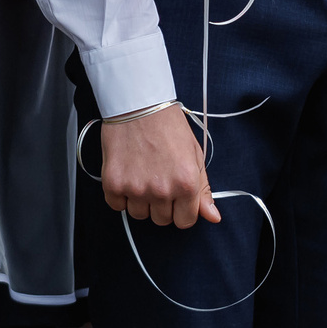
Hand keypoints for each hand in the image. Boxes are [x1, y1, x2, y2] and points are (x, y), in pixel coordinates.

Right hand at [100, 108, 219, 226]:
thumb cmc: (168, 126)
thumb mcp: (195, 155)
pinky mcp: (113, 184)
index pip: (185, 222)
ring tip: (143, 173)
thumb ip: (203, 190)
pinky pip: (117, 206)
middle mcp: (161, 190)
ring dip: (141, 200)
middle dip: (162, 204)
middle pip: (162, 220)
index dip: (182, 210)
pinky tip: (128, 174)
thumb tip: (213, 217)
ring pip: (139, 215)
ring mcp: (136, 189)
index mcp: (186, 184)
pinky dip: (121, 194)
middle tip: (159, 178)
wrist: (140, 105)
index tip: (177, 199)